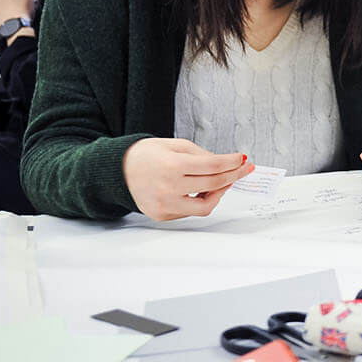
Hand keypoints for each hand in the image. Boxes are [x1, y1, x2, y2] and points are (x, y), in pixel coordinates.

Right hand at [123, 138, 253, 220]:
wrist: (117, 170)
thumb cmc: (146, 155)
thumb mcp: (175, 145)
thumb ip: (202, 154)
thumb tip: (226, 163)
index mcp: (172, 166)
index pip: (213, 166)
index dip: (233, 163)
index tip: (242, 159)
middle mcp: (168, 188)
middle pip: (214, 185)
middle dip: (234, 176)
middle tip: (244, 169)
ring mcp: (164, 205)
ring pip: (205, 207)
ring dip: (219, 193)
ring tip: (224, 182)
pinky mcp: (161, 216)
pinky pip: (190, 212)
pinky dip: (200, 201)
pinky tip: (202, 190)